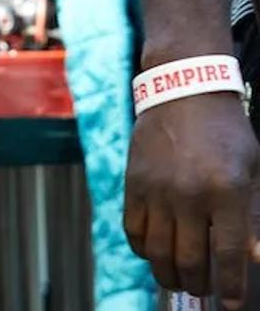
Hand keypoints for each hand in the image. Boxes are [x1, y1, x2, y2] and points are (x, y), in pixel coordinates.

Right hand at [124, 88, 259, 301]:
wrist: (183, 92)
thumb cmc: (225, 133)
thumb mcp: (251, 171)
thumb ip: (254, 216)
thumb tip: (255, 259)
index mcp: (226, 191)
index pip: (228, 253)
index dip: (230, 286)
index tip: (230, 304)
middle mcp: (189, 194)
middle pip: (188, 259)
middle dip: (198, 285)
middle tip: (203, 290)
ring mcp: (156, 189)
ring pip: (157, 251)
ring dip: (169, 274)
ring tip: (179, 280)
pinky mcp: (133, 184)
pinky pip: (133, 229)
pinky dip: (143, 249)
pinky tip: (154, 253)